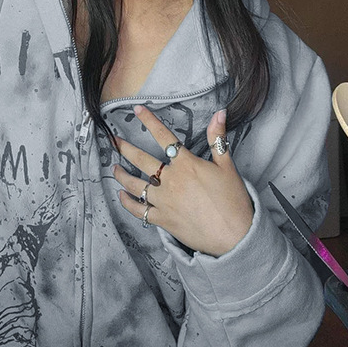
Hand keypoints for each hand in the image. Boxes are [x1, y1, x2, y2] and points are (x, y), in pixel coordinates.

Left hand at [112, 105, 253, 256]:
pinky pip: (139, 210)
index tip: (137, 109)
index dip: (149, 120)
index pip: (163, 136)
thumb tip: (220, 113)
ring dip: (122, 174)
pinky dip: (128, 202)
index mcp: (186, 164)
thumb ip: (218, 138)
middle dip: (125, 148)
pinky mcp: (162, 219)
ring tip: (114, 167)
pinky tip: (122, 195)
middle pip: (141, 160)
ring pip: (135, 184)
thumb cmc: (233, 201)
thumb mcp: (228, 166)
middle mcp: (171, 180)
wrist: (234, 236)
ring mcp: (164, 201)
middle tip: (113, 140)